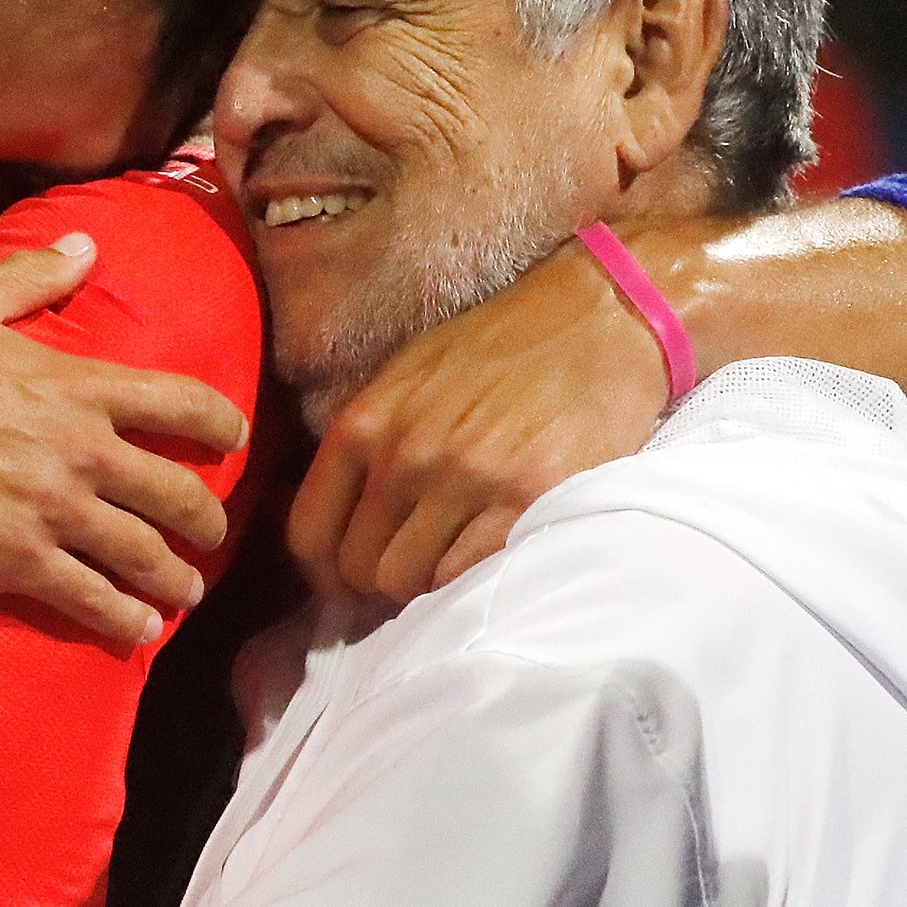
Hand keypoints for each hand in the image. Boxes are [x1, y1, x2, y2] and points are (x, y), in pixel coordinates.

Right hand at [0, 235, 248, 647]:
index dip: (221, 423)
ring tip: (184, 592)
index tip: (234, 439)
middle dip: (205, 518)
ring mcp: (54, 512)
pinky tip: (139, 630)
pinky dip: (124, 619)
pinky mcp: (18, 562)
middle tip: (208, 532)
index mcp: (78, 387)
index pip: (182, 402)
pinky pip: (92, 599)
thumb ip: (34, 276)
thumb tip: (86, 244)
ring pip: (144, 554)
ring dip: (175, 577)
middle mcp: (83, 452)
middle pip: (177, 493)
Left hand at [290, 232, 672, 601]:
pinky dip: (470, 581)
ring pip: (410, 581)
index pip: (309, 532)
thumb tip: (343, 524)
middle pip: (360, 566)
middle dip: (380, 581)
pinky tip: (487, 558)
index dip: (323, 575)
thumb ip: (369, 446)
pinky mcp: (527, 499)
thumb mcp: (407, 378)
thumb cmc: (500, 349)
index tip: (345, 586)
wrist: (597, 320)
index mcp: (367, 422)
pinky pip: (469, 576)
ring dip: (427, 583)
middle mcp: (408, 454)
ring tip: (454, 560)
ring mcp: (467, 479)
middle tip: (414, 569)